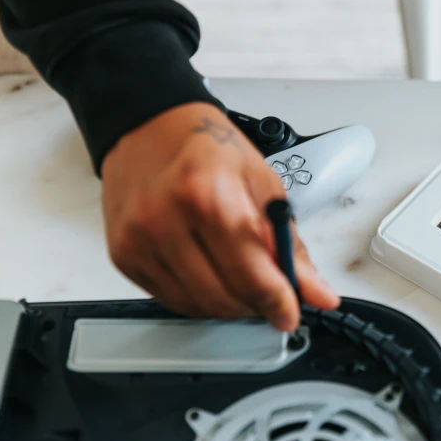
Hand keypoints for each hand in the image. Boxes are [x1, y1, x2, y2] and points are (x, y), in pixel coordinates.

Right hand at [101, 102, 339, 330]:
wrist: (148, 127)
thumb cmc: (206, 148)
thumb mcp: (262, 183)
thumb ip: (288, 243)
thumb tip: (316, 292)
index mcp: (207, 196)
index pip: (249, 273)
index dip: (277, 302)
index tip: (290, 314)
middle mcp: (166, 222)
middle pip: (223, 297)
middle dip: (255, 305)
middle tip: (270, 294)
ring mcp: (139, 242)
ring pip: (197, 306)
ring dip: (229, 305)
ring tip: (242, 282)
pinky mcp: (123, 255)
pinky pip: (170, 300)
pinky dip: (199, 299)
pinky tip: (212, 278)